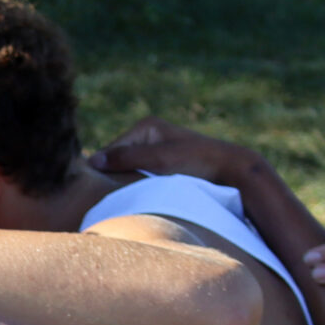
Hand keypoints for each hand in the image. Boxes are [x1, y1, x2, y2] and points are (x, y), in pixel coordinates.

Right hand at [88, 118, 254, 183]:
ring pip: (129, 170)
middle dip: (115, 178)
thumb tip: (92, 161)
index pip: (110, 151)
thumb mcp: (159, 160)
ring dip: (127, 184)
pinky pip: (141, 175)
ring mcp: (156, 149)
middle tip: (112, 198)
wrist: (232, 169)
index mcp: (146, 126)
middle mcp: (149, 134)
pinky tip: (141, 196)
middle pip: (118, 161)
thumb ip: (126, 159)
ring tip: (127, 198)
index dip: (103, 171)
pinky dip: (139, 186)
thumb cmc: (198, 162)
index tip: (98, 192)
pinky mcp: (164, 163)